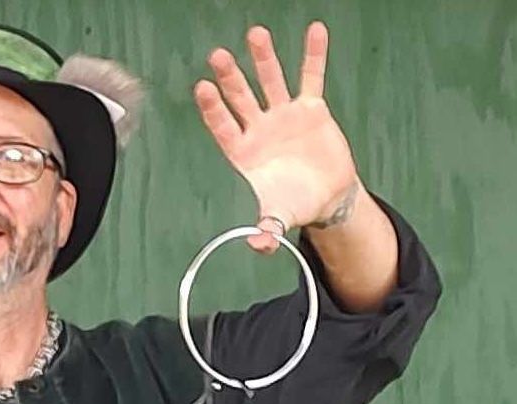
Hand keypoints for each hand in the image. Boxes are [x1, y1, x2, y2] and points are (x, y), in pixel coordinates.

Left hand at [194, 21, 359, 252]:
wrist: (327, 196)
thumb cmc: (295, 204)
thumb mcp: (279, 218)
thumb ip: (267, 229)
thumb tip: (258, 246)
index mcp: (245, 152)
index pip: (224, 127)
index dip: (214, 109)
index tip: (203, 88)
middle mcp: (260, 129)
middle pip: (242, 99)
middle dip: (232, 78)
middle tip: (218, 57)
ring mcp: (284, 115)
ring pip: (271, 81)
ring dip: (264, 59)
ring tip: (256, 35)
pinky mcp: (311, 108)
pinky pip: (311, 77)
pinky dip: (313, 55)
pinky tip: (315, 31)